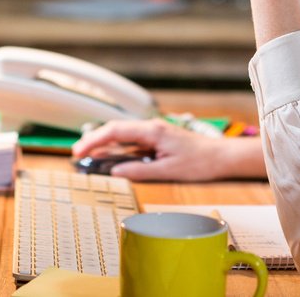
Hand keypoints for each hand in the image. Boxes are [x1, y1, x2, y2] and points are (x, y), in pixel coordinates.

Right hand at [71, 118, 265, 181]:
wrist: (222, 156)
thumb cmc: (200, 162)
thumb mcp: (169, 171)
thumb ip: (140, 171)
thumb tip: (116, 173)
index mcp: (152, 130)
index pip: (115, 131)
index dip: (94, 140)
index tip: (80, 151)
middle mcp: (151, 127)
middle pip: (115, 130)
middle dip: (94, 141)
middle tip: (77, 155)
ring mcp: (154, 132)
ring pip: (122, 135)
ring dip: (105, 144)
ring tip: (88, 157)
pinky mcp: (157, 139)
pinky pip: (132, 141)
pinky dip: (118, 148)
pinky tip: (110, 158)